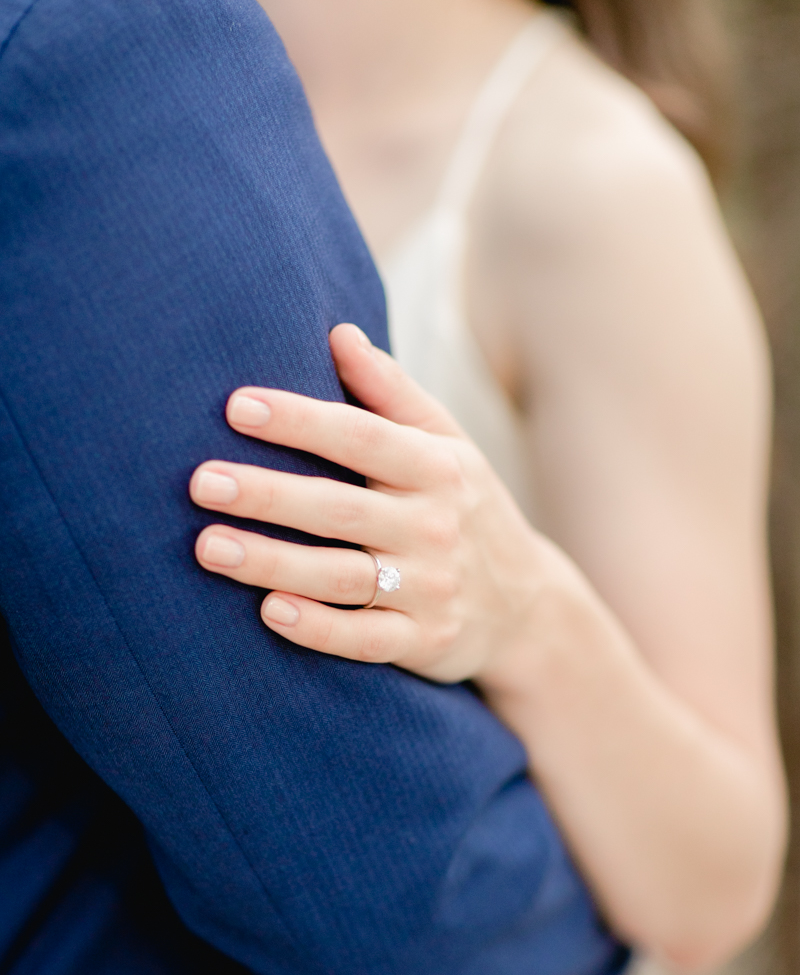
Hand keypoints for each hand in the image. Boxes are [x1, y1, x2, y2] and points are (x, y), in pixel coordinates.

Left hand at [190, 325, 566, 684]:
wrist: (528, 607)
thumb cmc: (466, 509)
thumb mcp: (448, 445)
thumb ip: (392, 393)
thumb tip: (338, 332)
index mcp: (437, 469)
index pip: (362, 437)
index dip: (300, 421)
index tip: (236, 406)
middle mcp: (434, 527)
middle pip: (340, 509)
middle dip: (269, 495)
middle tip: (201, 482)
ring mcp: (429, 589)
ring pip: (341, 576)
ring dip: (273, 563)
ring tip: (208, 547)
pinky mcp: (422, 642)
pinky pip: (364, 639)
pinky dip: (318, 629)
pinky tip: (269, 611)